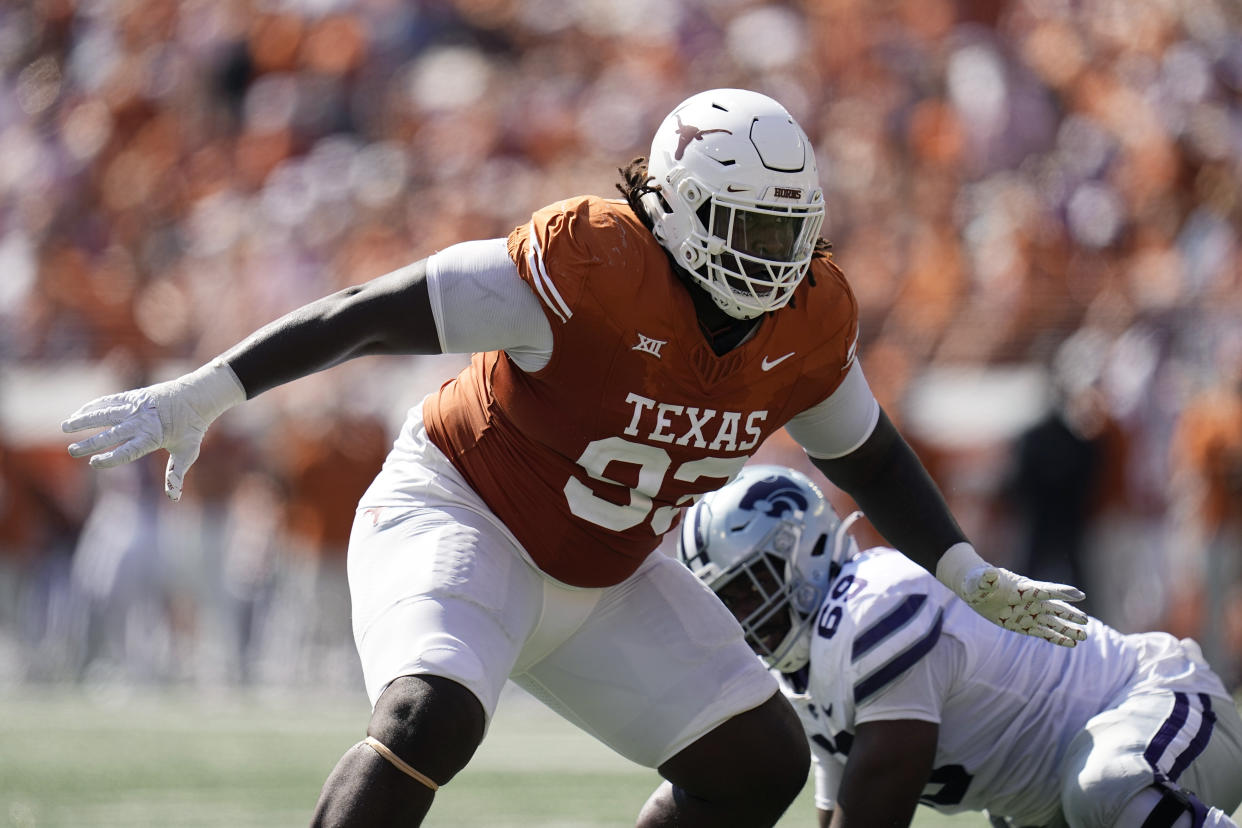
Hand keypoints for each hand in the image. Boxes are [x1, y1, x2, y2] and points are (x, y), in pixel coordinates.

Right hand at [61, 360, 244, 501]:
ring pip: (105, 413)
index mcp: (152, 437)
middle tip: (72, 451)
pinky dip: (93, 406)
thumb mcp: (188, 452)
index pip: (127, 451)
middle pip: (110, 433)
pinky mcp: (133, 396)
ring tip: (65, 426)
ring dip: (84, 419)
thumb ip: (176, 474)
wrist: (197, 397)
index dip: (110, 458)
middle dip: (90, 443)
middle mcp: (141, 421)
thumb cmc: (192, 428)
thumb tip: (174, 497)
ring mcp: (135, 407)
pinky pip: (109, 401)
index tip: (93, 463)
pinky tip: (80, 412)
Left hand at [937, 543, 1086, 646]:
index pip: (1045, 590)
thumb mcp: (980, 581)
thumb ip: (986, 579)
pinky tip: (1071, 644)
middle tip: (1085, 620)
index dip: (1061, 592)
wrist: (976, 590)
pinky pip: (1044, 633)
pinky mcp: (1024, 625)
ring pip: (1053, 622)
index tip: (1080, 595)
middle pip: (1054, 608)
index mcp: (1023, 588)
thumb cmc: (978, 582)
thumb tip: (989, 573)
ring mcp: (1029, 614)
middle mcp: (1030, 601)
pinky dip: (1057, 638)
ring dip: (1067, 629)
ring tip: (1084, 636)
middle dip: (1069, 614)